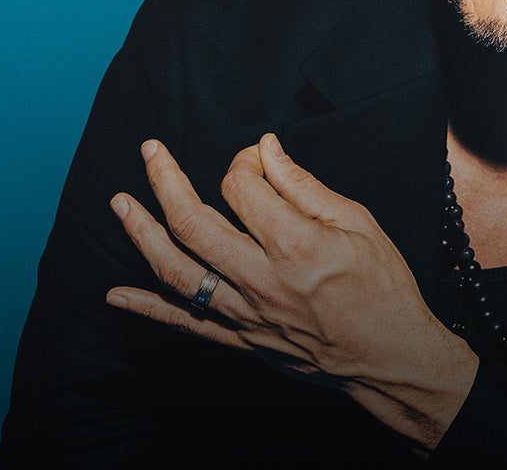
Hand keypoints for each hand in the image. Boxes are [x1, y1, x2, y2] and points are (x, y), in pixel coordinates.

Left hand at [106, 134, 477, 454]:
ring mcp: (245, 313)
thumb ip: (304, 185)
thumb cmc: (382, 288)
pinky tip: (115, 294)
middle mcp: (261, 279)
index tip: (254, 157)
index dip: (242, 162)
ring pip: (176, 271)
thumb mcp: (357, 222)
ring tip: (120, 204)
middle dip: (165, 180)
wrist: (390, 357)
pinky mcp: (240, 339)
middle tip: (150, 150)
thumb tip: (267, 150)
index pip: (242, 188)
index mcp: (295, 244)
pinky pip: (183, 323)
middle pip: (193, 224)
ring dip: (141, 234)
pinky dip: (146, 308)